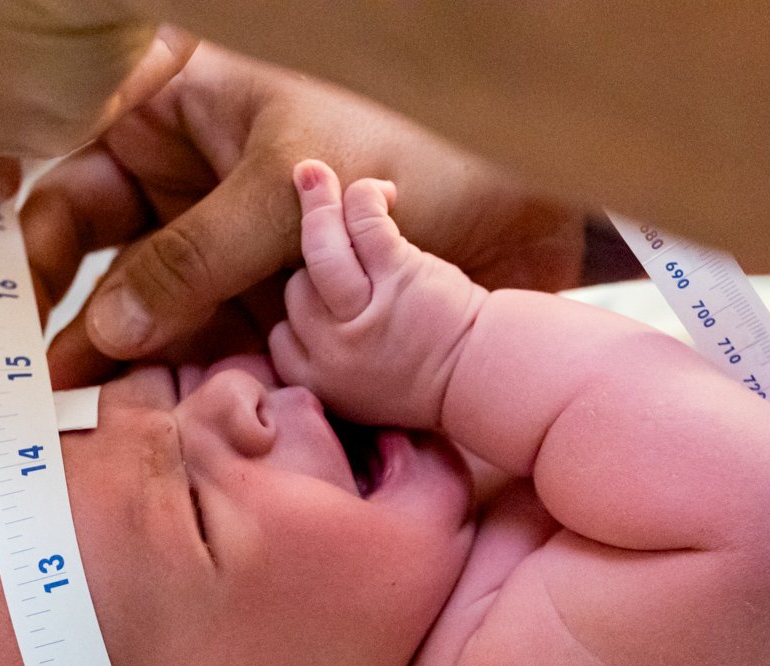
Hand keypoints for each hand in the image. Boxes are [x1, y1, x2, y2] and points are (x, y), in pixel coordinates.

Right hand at [19, 47, 585, 369]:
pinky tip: (169, 415)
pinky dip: (198, 374)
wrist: (528, 194)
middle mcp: (196, 178)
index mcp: (180, 113)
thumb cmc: (407, 145)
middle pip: (103, 247)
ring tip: (95, 416)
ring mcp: (238, 241)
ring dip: (134, 357)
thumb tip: (108, 328)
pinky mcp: (282, 296)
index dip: (25, 223)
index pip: (73, 165)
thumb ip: (192, 262)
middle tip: (47, 382)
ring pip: (161, 304)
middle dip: (74, 310)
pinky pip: (221, 337)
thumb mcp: (280, 195)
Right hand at [267, 161, 482, 429]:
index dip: (296, 308)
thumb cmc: (430, 374)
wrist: (492, 375)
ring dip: (316, 204)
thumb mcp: (362, 389)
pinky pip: (365, 225)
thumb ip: (325, 361)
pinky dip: (366, 198)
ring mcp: (367, 315)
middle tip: (331, 240)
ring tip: (310, 172)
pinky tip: (379, 192)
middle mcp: (335, 353)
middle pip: (296, 290)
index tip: (317, 293)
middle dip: (312, 264)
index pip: (278, 336)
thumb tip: (284, 324)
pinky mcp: (401, 279)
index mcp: (319, 383)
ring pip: (319, 249)